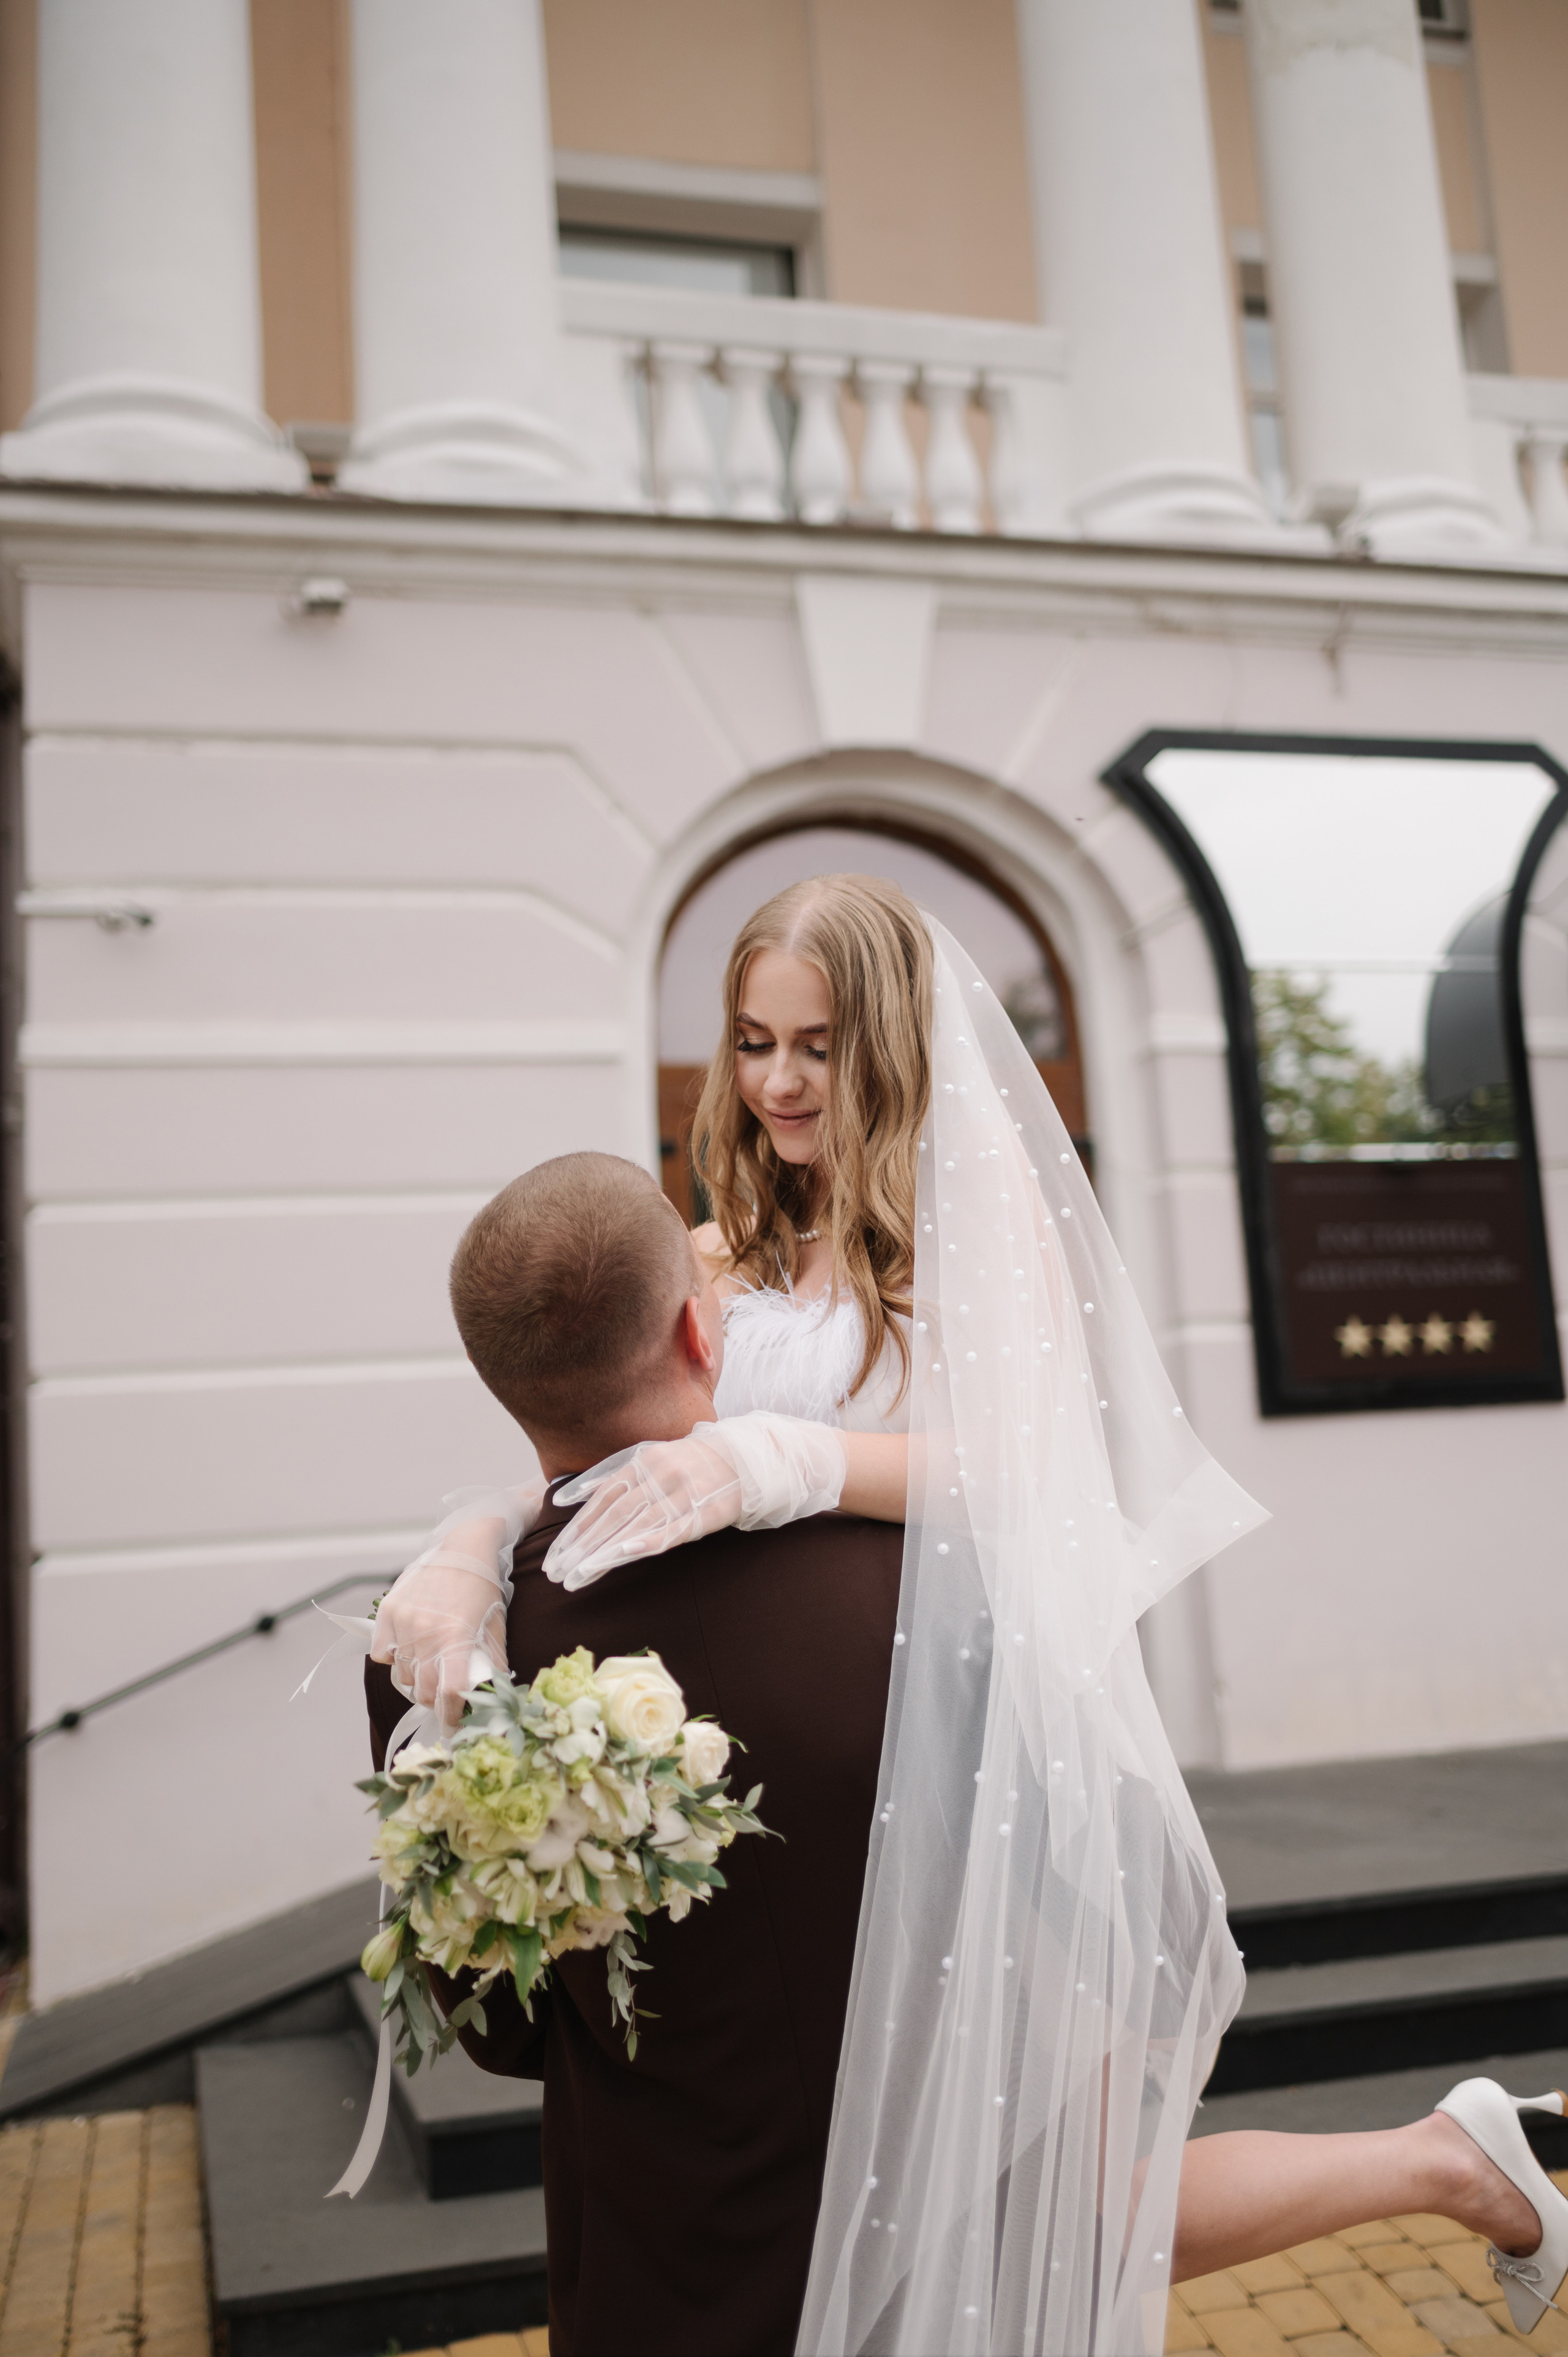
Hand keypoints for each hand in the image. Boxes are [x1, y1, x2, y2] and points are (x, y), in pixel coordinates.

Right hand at [371, 1479, 544, 1723]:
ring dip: (415, 1679)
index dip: (451, 1717)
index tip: (454, 1727)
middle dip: (434, 1700)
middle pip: (422, 1691)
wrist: (464, 1549)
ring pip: (401, 1675)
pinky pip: (382, 1653)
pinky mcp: (388, 1611)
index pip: (448, 1694)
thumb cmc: (483, 1591)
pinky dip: (393, 1658)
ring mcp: (403, 1622)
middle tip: (444, 1695)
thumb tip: (492, 1701)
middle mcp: (426, 1633)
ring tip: (430, 1666)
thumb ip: (492, 1665)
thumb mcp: (496, 1628)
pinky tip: (410, 1648)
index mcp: (456, 1638)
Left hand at [543, 1414, 845, 1589]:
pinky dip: (645, 1542)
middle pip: (611, 1516)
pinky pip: (669, 1530)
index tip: (556, 1554)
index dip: (576, 1528)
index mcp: (642, 1462)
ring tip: (577, 1577)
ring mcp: (679, 1493)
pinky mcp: (701, 1512)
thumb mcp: (651, 1458)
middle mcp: (657, 1476)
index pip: (601, 1500)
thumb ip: (612, 1476)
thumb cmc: (693, 1463)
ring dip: (603, 1553)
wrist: (745, 1459)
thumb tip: (569, 1495)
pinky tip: (623, 1555)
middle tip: (556, 1573)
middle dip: (581, 1546)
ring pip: (634, 1526)